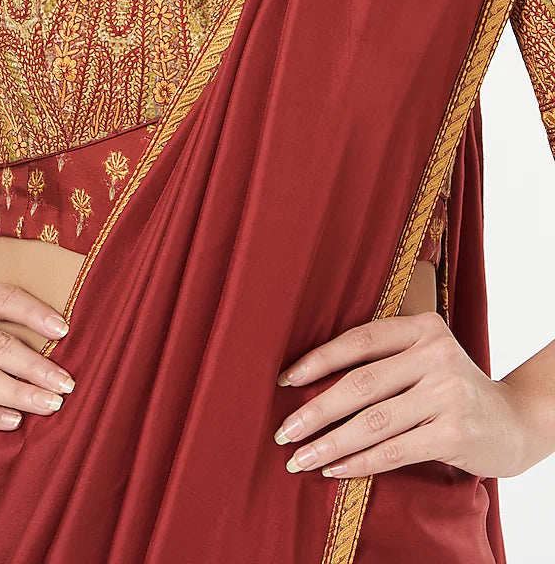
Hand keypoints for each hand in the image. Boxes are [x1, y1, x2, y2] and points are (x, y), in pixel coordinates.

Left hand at [273, 310, 531, 479]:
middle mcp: (436, 354)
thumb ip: (383, 359)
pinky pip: (393, 450)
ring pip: (372, 421)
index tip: (285, 381)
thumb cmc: (451, 389)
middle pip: (360, 384)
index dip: (318, 360)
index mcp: (423, 328)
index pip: (360, 340)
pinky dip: (359, 462)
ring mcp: (447, 394)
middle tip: (284, 431)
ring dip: (330, 443)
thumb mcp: (425, 357)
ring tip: (300, 458)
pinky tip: (334, 469)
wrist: (513, 422)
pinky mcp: (454, 432)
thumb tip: (310, 381)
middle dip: (316, 411)